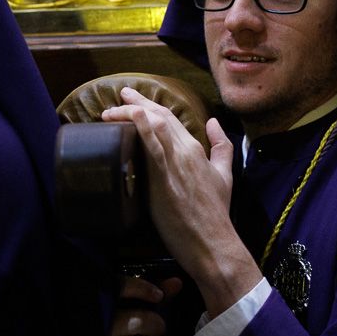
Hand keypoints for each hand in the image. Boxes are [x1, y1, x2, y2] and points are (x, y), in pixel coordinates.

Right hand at [95, 275, 181, 335]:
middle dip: (156, 325)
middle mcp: (86, 334)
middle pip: (132, 321)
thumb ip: (152, 304)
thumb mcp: (132, 328)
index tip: (158, 297)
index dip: (139, 287)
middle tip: (162, 333)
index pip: (113, 289)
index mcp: (90, 314)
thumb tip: (176, 283)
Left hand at [100, 88, 261, 314]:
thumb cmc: (216, 213)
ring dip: (131, 112)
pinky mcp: (164, 179)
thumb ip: (221, 146)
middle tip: (121, 94)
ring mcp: (174, 164)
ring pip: (154, 126)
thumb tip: (214, 122)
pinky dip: (144, 129)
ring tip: (111, 109)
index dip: (152, 105)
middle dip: (137, 102)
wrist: (213, 241)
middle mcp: (185, 151)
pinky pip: (152, 148)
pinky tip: (134, 117)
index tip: (134, 99)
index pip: (171, 118)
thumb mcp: (225, 175)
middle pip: (159, 117)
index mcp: (196, 149)